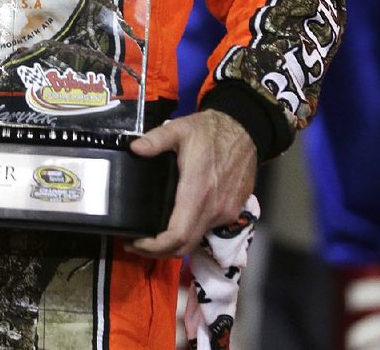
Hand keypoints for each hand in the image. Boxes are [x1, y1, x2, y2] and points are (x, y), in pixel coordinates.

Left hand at [126, 109, 256, 258]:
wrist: (245, 130)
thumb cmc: (211, 131)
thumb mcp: (179, 129)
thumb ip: (156, 139)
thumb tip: (134, 149)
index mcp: (198, 191)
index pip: (177, 236)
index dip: (154, 247)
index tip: (134, 242)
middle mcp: (214, 209)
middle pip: (185, 247)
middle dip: (158, 251)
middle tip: (136, 243)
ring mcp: (225, 213)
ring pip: (197, 240)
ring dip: (175, 243)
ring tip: (153, 233)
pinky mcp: (232, 212)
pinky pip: (208, 229)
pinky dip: (190, 231)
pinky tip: (177, 220)